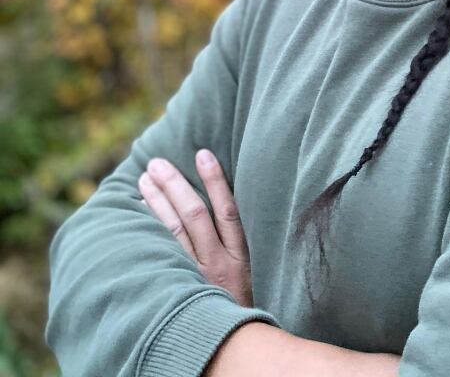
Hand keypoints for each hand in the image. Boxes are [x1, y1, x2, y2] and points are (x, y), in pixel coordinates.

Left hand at [138, 150, 252, 307]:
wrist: (232, 353)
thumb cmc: (243, 310)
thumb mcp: (253, 277)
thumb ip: (238, 247)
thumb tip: (223, 208)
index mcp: (241, 259)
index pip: (227, 210)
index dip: (215, 179)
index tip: (202, 154)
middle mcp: (218, 266)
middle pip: (194, 215)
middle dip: (175, 185)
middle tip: (157, 163)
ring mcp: (195, 280)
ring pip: (174, 232)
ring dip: (157, 202)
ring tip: (145, 179)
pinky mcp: (177, 292)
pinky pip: (159, 255)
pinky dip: (149, 231)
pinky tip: (138, 213)